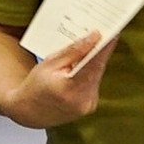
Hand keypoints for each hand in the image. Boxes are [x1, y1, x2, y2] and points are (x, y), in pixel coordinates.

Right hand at [1, 30, 116, 129]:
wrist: (29, 112)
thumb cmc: (35, 85)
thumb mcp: (49, 63)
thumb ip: (73, 51)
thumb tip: (94, 37)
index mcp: (69, 89)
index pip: (93, 64)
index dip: (104, 47)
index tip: (113, 32)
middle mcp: (82, 100)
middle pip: (98, 69)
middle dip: (100, 50)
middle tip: (104, 32)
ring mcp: (88, 106)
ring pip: (97, 75)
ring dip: (95, 61)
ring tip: (91, 47)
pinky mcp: (90, 106)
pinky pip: (94, 83)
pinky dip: (91, 72)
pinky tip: (84, 65)